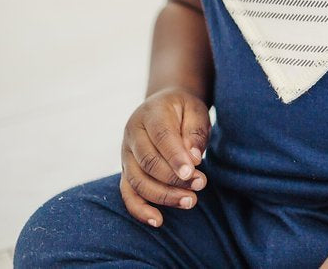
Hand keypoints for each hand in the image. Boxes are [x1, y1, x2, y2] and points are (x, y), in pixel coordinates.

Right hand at [120, 87, 210, 227]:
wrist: (163, 106)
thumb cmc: (183, 110)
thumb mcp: (195, 110)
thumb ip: (195, 131)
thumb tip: (193, 158)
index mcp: (150, 113)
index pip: (161, 136)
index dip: (175, 156)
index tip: (193, 172)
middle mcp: (132, 134)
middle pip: (148, 162)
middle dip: (174, 178)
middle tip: (201, 184)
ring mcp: (125, 154)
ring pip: (138, 181)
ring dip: (164, 195)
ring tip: (191, 201)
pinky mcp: (127, 171)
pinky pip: (128, 193)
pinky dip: (140, 210)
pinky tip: (158, 221)